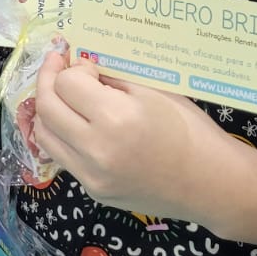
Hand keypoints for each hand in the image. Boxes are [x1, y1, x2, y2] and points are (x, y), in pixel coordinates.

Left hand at [31, 52, 246, 226]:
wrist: (212, 183)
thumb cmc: (191, 130)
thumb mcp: (154, 90)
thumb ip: (112, 78)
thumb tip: (80, 65)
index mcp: (116, 118)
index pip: (66, 84)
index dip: (71, 68)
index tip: (86, 64)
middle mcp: (96, 150)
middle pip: (46, 108)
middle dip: (49, 81)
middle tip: (59, 67)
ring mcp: (91, 176)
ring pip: (45, 135)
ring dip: (49, 109)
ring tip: (63, 94)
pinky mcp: (93, 191)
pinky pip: (62, 156)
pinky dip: (62, 134)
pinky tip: (77, 122)